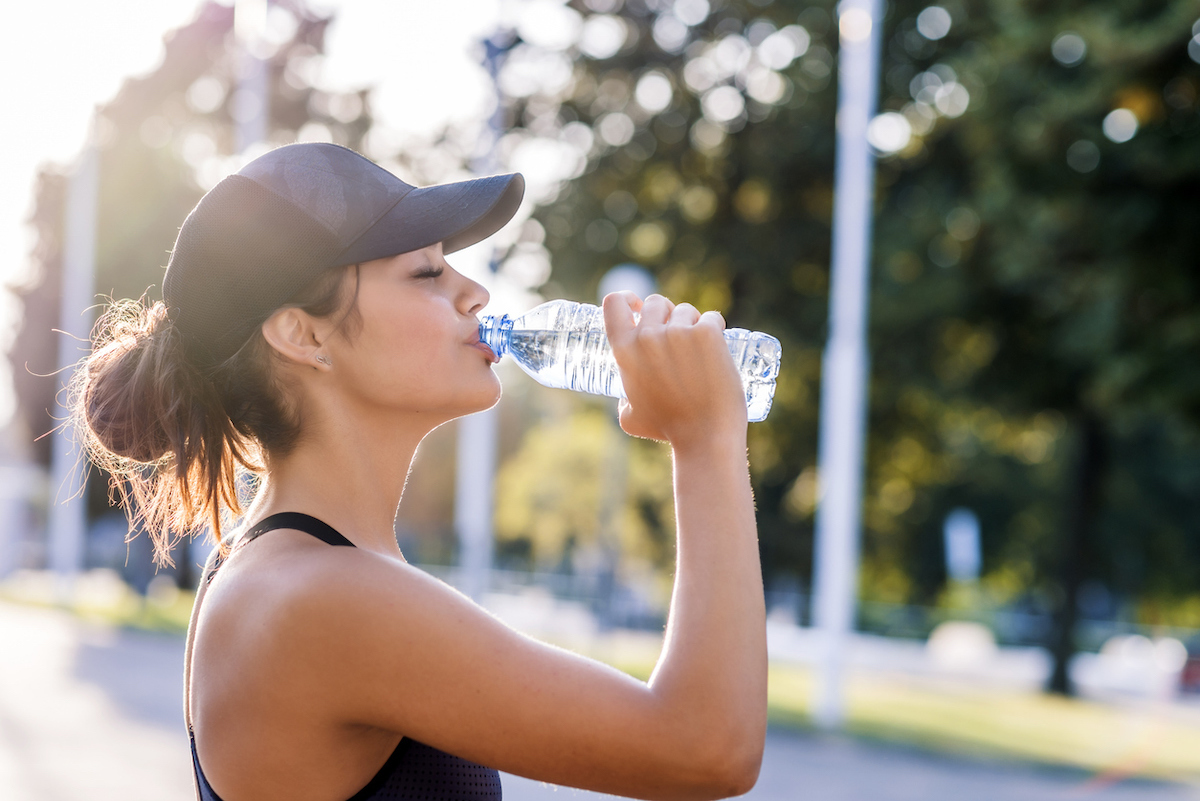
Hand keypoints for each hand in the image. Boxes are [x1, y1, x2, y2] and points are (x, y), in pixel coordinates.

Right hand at [602, 292, 746, 447]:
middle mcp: (648, 336)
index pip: (614, 303)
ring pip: (686, 310)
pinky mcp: (707, 333)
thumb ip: (623, 401)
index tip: (637, 306)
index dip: (626, 299)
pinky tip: (718, 346)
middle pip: (655, 302)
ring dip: (693, 323)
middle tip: (679, 337)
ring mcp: (678, 332)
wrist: (705, 436)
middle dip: (667, 314)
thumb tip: (626, 398)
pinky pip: (712, 317)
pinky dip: (716, 327)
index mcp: (624, 351)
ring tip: (700, 351)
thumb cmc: (668, 429)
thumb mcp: (631, 417)